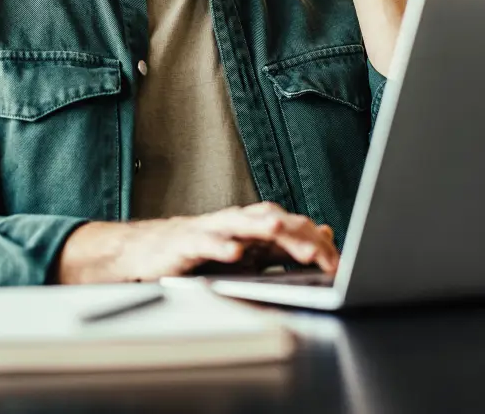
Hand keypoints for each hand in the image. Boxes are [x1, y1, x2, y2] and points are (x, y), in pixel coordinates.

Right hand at [56, 202, 338, 283]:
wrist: (147, 252)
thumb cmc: (199, 253)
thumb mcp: (248, 253)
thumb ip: (284, 246)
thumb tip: (324, 234)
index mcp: (253, 226)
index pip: (292, 228)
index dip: (315, 244)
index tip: (337, 264)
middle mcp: (235, 222)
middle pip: (272, 221)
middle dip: (296, 236)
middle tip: (321, 254)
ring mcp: (210, 230)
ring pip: (240, 224)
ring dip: (262, 227)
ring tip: (280, 233)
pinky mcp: (185, 243)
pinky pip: (205, 243)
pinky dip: (220, 247)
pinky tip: (234, 254)